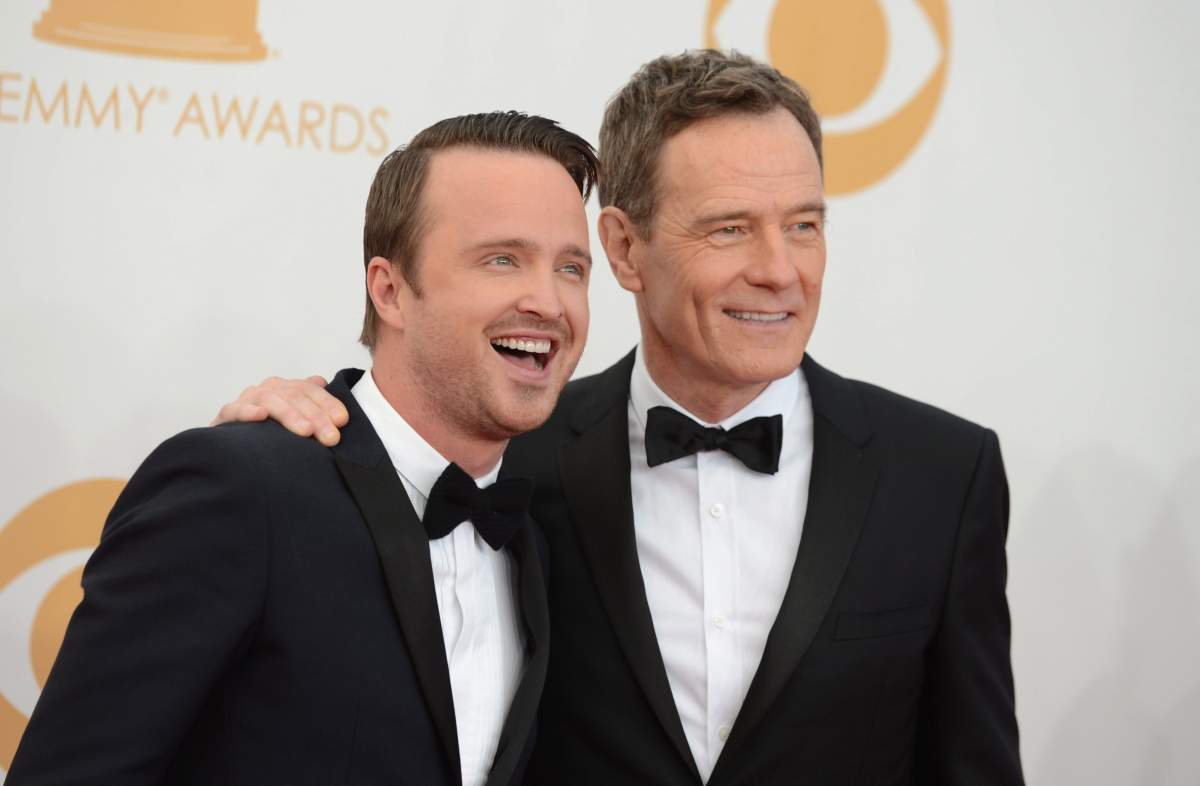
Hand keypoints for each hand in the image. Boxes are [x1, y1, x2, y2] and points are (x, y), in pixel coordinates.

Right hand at [210, 375, 348, 445]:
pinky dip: (248, 411)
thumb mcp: (296, 418)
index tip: (342, 420)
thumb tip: (322, 381)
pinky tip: (261, 415)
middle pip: (295, 396)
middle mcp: (268, 389)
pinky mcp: (227, 415)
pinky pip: (235, 409)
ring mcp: (247, 400)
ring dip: (290, 415)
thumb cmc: (271, 431)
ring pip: (270, 400)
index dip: (328, 403)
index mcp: (287, 388)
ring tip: (306, 431)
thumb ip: (310, 401)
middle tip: (331, 437)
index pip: (310, 390)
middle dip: (316, 416)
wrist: (234, 444)